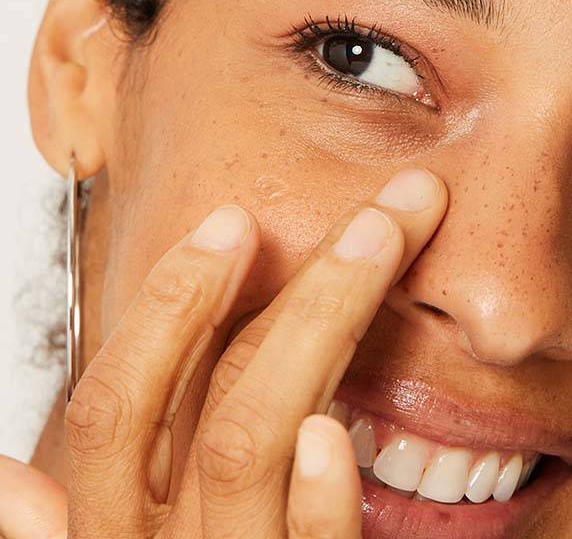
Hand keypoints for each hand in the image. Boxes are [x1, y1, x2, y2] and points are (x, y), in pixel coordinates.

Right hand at [0, 167, 446, 537]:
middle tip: (376, 213)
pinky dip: (314, 504)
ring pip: (248, 445)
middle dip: (291, 292)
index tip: (232, 223)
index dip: (172, 305)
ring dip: (319, 334)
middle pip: (205, 398)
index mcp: (115, 527)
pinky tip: (337, 440)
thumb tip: (10, 483)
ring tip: (384, 251)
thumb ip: (97, 510)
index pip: (123, 398)